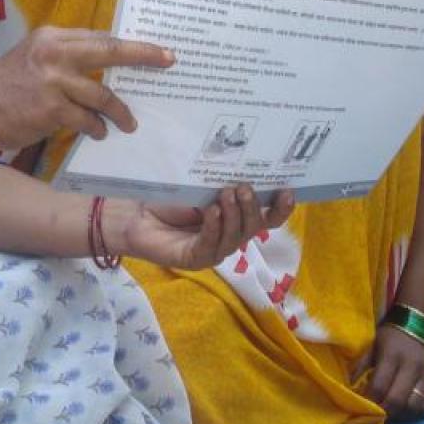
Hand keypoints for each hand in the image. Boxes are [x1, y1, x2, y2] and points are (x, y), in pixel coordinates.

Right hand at [0, 27, 173, 149]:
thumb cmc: (7, 86)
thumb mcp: (34, 57)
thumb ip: (66, 57)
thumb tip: (106, 66)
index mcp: (52, 37)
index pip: (100, 37)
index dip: (131, 45)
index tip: (158, 50)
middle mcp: (54, 53)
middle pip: (109, 50)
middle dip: (142, 56)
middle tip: (167, 61)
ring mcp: (52, 80)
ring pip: (102, 94)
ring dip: (119, 111)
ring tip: (127, 123)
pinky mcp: (50, 108)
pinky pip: (86, 119)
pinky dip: (96, 127)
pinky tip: (98, 133)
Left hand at [116, 185, 293, 269]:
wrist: (135, 213)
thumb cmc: (169, 198)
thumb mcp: (202, 185)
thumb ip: (224, 181)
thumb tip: (246, 163)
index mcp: (237, 219)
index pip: (267, 218)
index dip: (280, 208)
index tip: (287, 191)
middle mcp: (230, 236)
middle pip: (253, 227)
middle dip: (252, 207)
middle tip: (244, 187)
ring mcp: (214, 250)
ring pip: (235, 237)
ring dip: (233, 215)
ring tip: (227, 195)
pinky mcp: (196, 259)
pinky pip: (211, 245)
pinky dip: (213, 227)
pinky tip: (211, 212)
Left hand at [360, 325, 423, 420]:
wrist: (421, 322)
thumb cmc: (391, 335)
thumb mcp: (373, 344)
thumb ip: (360, 364)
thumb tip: (348, 385)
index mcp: (392, 356)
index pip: (379, 386)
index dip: (370, 400)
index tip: (363, 406)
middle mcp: (411, 367)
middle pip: (397, 400)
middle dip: (385, 411)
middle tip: (377, 413)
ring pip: (415, 405)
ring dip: (402, 413)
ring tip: (392, 411)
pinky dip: (419, 410)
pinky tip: (409, 407)